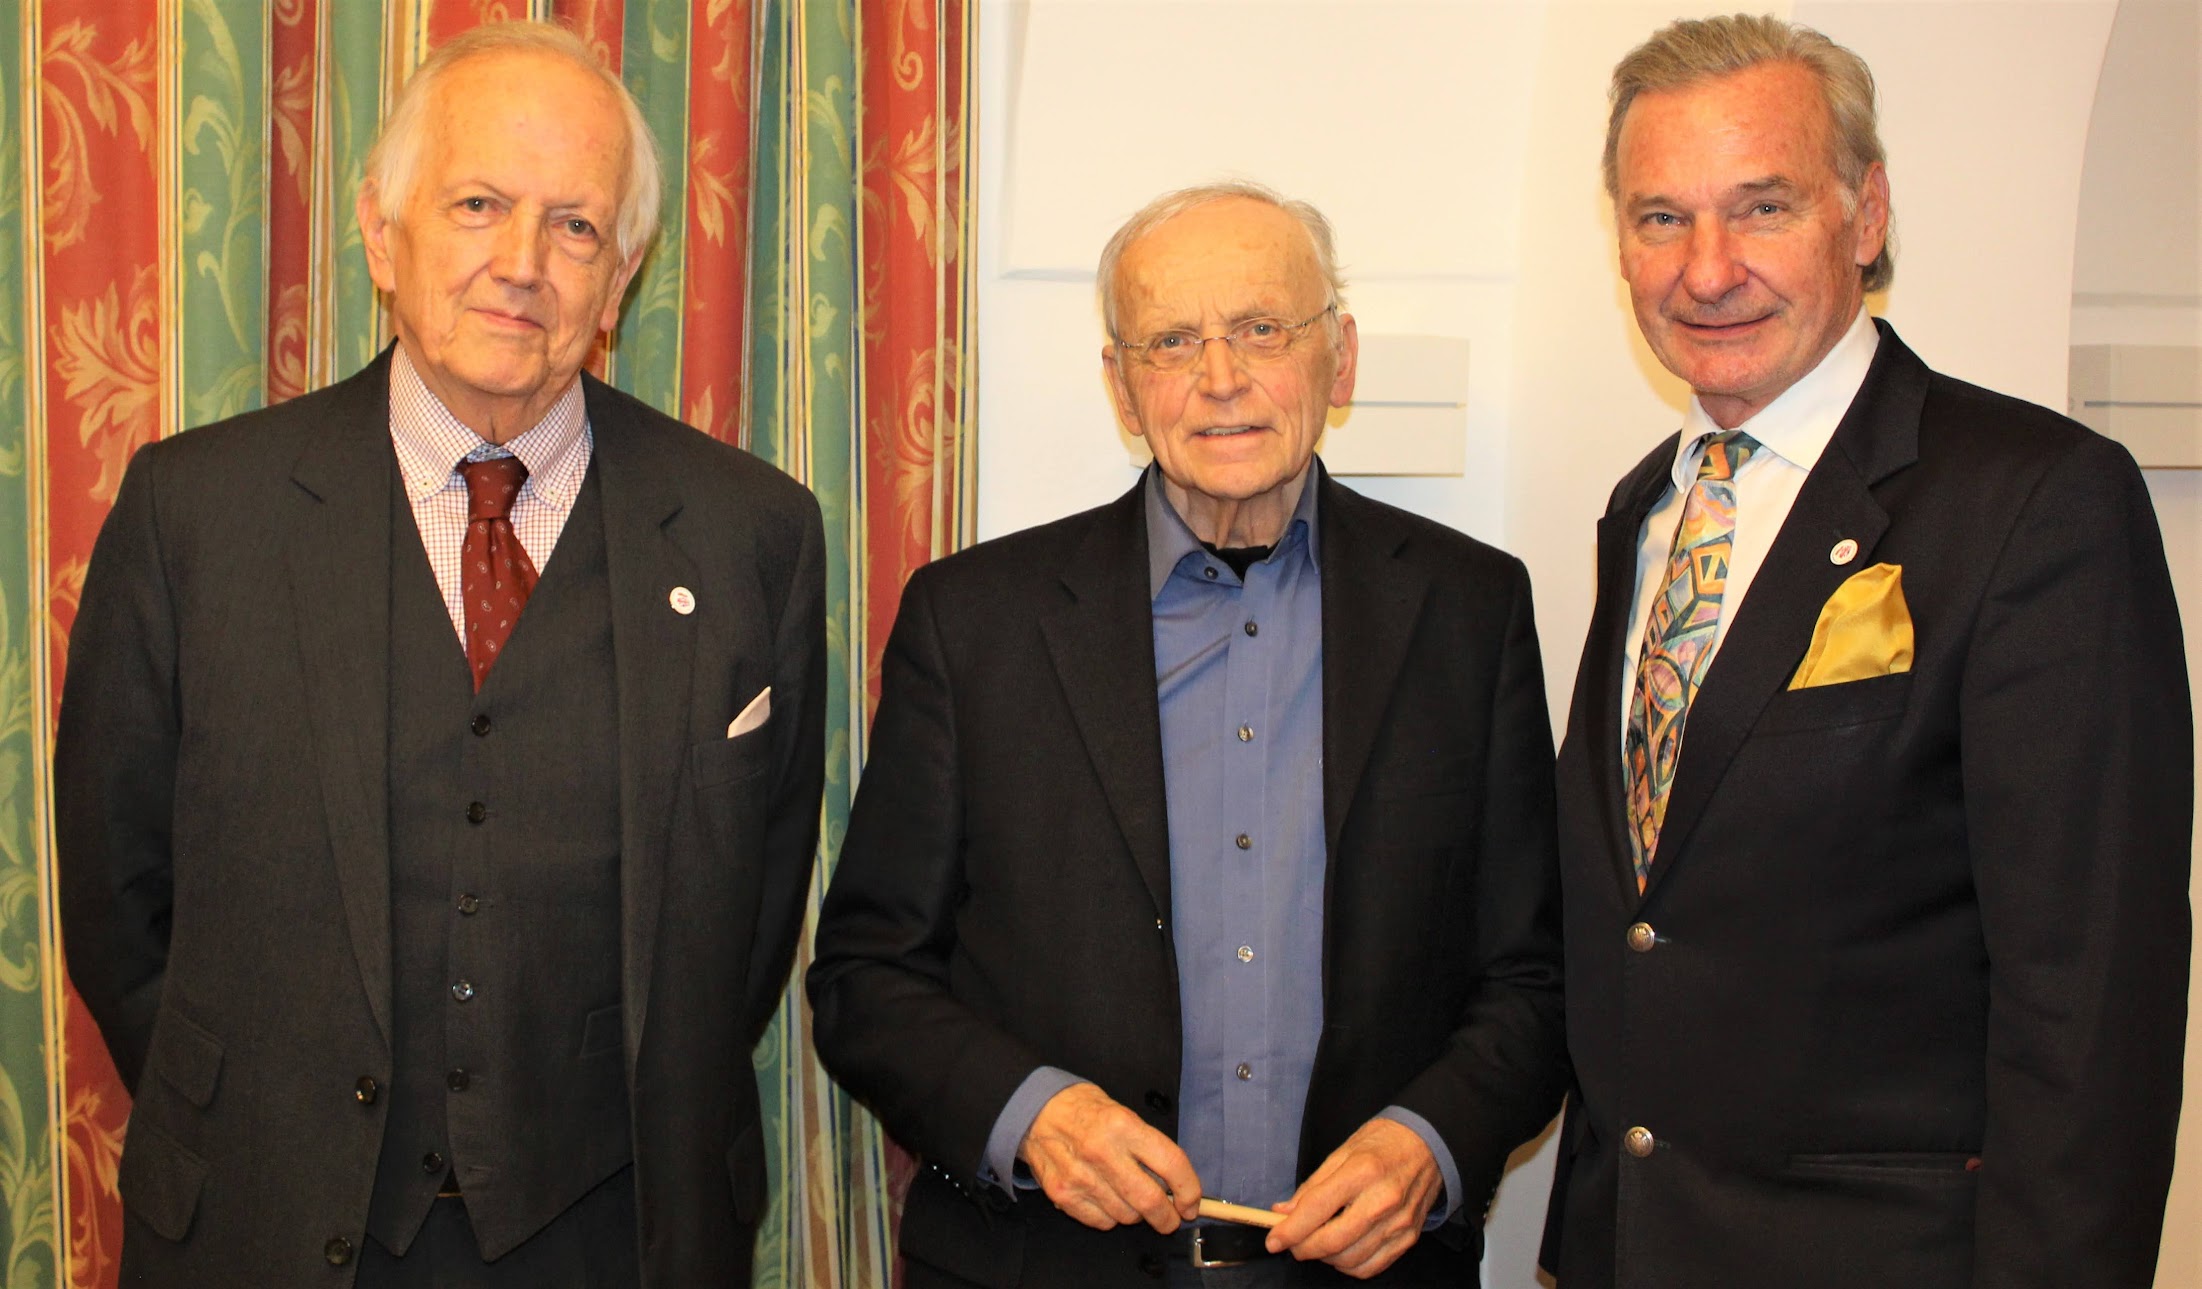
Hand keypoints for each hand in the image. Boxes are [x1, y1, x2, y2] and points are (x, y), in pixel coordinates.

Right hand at [1019, 1082, 1201, 1233]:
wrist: (1035, 1111)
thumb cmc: (1085, 1110)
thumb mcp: (1122, 1113)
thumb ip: (1148, 1147)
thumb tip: (1175, 1185)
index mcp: (1123, 1125)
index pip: (1171, 1163)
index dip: (1190, 1189)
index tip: (1192, 1202)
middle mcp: (1102, 1151)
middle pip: (1150, 1200)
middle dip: (1167, 1217)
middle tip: (1170, 1217)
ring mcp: (1080, 1176)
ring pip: (1126, 1216)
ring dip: (1136, 1214)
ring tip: (1130, 1197)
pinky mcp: (1063, 1194)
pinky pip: (1102, 1221)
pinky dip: (1111, 1217)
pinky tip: (1107, 1198)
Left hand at [1265, 1117, 1440, 1278]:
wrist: (1429, 1143)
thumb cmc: (1383, 1143)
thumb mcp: (1342, 1151)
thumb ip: (1312, 1185)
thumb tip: (1284, 1211)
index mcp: (1362, 1171)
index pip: (1317, 1209)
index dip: (1289, 1230)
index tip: (1273, 1240)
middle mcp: (1383, 1199)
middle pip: (1333, 1241)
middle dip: (1303, 1248)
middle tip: (1292, 1244)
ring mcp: (1399, 1222)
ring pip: (1351, 1259)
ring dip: (1325, 1258)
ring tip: (1316, 1243)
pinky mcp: (1409, 1237)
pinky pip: (1372, 1266)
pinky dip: (1349, 1266)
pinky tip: (1341, 1252)